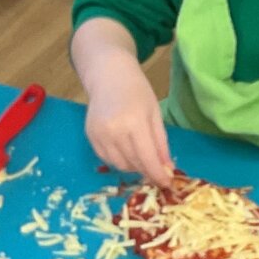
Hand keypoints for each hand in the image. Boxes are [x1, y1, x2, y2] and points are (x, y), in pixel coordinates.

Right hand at [84, 63, 173, 186]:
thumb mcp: (155, 113)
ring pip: (119, 165)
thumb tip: (167, 168)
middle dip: (147, 171)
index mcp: (134, 123)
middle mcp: (114, 131)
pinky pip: (107, 159)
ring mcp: (99, 135)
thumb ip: (160, 142)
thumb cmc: (137, 90)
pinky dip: (119, 160)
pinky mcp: (90, 137)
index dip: (158, 175)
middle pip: (134, 164)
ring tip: (141, 156)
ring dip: (133, 166)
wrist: (108, 75)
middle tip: (157, 170)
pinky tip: (126, 150)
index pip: (147, 159)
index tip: (166, 184)